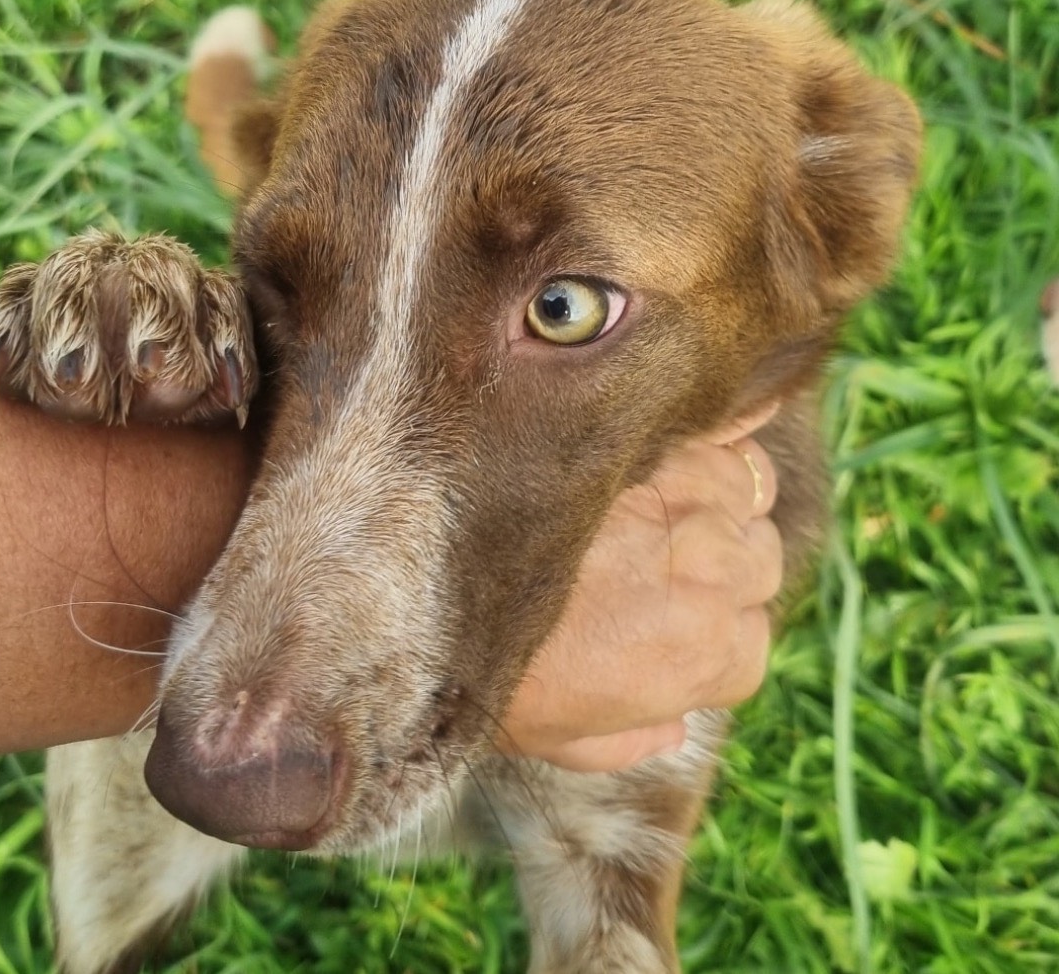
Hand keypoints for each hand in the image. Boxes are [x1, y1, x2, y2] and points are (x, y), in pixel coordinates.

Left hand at [499, 405, 783, 771]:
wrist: (418, 588)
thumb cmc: (490, 670)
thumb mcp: (559, 739)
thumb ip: (631, 740)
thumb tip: (672, 726)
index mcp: (705, 654)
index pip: (750, 647)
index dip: (705, 641)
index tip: (663, 630)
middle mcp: (718, 573)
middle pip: (757, 565)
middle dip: (717, 573)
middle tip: (651, 569)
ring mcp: (693, 498)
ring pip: (747, 494)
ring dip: (714, 504)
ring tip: (650, 511)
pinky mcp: (661, 441)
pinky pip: (728, 435)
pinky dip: (717, 442)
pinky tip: (679, 451)